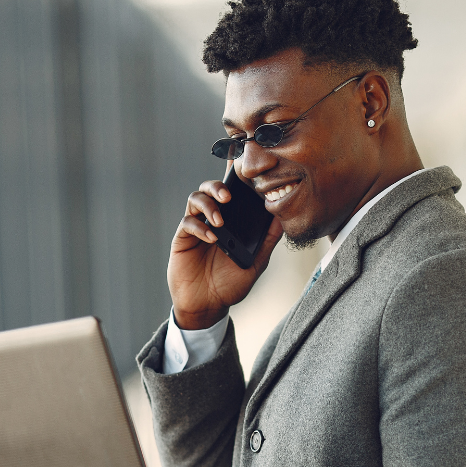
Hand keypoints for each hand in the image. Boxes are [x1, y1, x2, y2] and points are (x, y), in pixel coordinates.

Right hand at [168, 177, 283, 329]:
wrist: (208, 305)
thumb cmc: (231, 283)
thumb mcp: (256, 262)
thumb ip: (267, 240)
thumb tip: (282, 217)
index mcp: (232, 220)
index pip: (233, 191)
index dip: (234, 173)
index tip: (240, 160)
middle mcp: (213, 218)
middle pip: (210, 188)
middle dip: (219, 186)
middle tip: (229, 196)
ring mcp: (197, 226)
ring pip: (196, 199)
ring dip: (209, 205)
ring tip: (220, 221)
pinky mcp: (183, 238)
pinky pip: (188, 223)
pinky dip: (200, 227)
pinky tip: (212, 238)